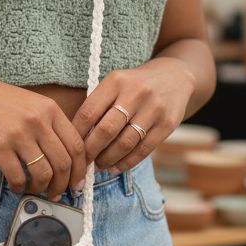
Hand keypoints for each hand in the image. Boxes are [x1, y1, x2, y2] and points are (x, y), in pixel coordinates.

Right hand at [0, 66, 88, 200]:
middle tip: (58, 193)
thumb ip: (48, 124)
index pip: (76, 145)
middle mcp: (37, 121)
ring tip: (36, 190)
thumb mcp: (29, 103)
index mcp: (49, 108)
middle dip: (63, 184)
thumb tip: (64, 157)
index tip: (77, 182)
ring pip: (43, 173)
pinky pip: (17, 177)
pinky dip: (19, 187)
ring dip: (42, 188)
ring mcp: (17, 134)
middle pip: (63, 163)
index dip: (81, 169)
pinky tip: (16, 186)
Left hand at [70, 58, 195, 175]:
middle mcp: (135, 93)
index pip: (89, 112)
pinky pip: (143, 150)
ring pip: (125, 143)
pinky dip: (126, 163)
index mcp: (116, 81)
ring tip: (99, 166)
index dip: (77, 134)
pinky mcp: (168, 124)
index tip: (70, 147)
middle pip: (106, 130)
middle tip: (83, 162)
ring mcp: (154, 108)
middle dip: (91, 151)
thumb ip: (98, 105)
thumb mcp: (115, 84)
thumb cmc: (135, 85)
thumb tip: (76, 138)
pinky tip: (115, 167)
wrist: (174, 77)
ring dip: (108, 159)